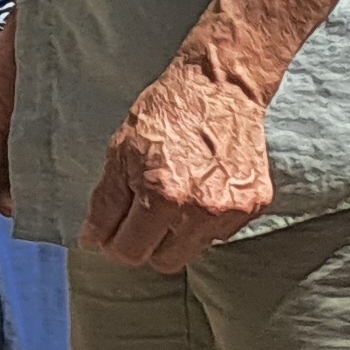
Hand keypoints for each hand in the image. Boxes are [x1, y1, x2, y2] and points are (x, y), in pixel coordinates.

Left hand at [84, 54, 275, 271]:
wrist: (219, 89)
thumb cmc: (164, 115)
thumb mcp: (119, 153)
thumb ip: (105, 203)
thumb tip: (92, 241)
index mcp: (162, 197)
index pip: (130, 252)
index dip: (115, 244)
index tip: (112, 230)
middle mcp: (202, 210)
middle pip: (164, 261)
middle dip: (146, 244)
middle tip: (141, 214)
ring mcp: (233, 209)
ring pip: (194, 250)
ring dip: (177, 235)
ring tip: (172, 197)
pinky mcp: (256, 204)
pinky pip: (221, 233)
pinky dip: (205, 221)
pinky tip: (199, 189)